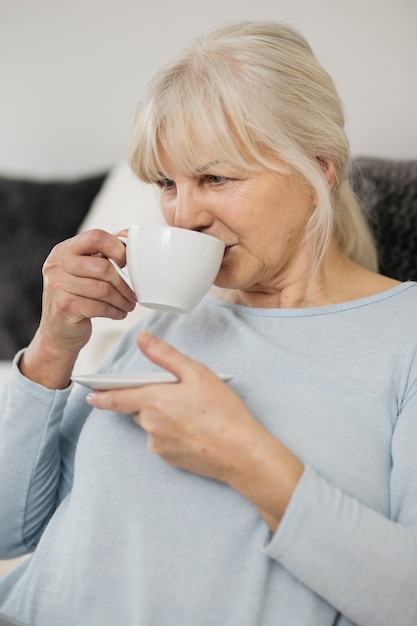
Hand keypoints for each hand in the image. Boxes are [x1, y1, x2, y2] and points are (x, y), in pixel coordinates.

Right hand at [20, 229, 136, 387]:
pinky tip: (119, 314)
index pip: (96, 237)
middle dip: (124, 284)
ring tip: (129, 305)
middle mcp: (56, 264)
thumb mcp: (83, 273)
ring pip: (104, 289)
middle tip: (134, 295)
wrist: (57, 333)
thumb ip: (100, 256)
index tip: (126, 263)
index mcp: (64, 250)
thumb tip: (127, 237)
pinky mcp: (64, 306)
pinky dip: (115, 311)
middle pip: (103, 266)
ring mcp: (57, 285)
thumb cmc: (77, 299)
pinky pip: (99, 306)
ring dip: (122, 300)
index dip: (117, 248)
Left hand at [87, 331, 303, 529]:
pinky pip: (161, 440)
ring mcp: (158, 444)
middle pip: (137, 409)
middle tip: (174, 395)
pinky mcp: (168, 458)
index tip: (90, 393)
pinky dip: (170, 432)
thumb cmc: (223, 411)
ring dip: (160, 416)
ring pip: (150, 424)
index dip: (101, 396)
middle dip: (147, 400)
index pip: (117, 398)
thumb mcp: (197, 373)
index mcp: (155, 400)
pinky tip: (193, 428)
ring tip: (190, 412)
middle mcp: (151, 425)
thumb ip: (166, 355)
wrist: (241, 453)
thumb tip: (143, 339)